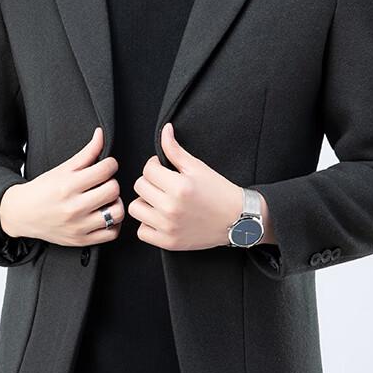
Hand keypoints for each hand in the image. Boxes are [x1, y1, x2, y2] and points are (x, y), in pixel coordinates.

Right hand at [0, 127, 124, 246]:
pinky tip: (104, 215)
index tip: (105, 167)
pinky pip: (112, 233)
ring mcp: (79, 226)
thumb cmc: (43, 189)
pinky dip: (113, 224)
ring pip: (117, 213)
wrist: (22, 214)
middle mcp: (74, 207)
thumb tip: (101, 134)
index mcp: (68, 185)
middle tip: (103, 184)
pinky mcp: (81, 240)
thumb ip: (86, 153)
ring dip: (115, 204)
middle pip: (113, 190)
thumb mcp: (63, 169)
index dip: (110, 165)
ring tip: (106, 200)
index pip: (106, 170)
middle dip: (111, 183)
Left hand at [128, 122, 243, 250]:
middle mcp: (171, 208)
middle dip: (150, 182)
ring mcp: (168, 227)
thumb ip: (175, 150)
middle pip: (139, 187)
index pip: (148, 169)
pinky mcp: (168, 242)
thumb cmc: (219, 192)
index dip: (155, 166)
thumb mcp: (198, 167)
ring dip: (145, 202)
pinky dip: (148, 224)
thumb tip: (165, 130)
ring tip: (159, 200)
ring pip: (135, 208)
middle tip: (164, 185)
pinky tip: (160, 218)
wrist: (237, 219)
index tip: (165, 170)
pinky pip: (141, 231)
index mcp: (179, 187)